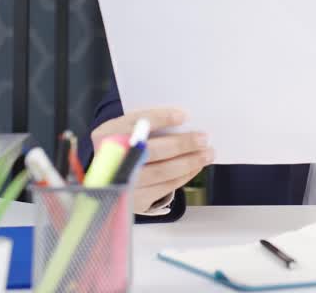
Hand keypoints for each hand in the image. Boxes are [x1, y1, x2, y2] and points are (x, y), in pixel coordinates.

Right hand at [90, 107, 212, 213]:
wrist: (109, 175)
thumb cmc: (127, 144)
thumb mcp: (127, 129)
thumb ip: (146, 124)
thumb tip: (185, 121)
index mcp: (107, 134)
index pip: (135, 123)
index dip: (161, 119)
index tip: (184, 116)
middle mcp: (111, 160)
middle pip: (151, 150)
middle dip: (182, 144)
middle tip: (204, 138)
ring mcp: (122, 183)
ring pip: (161, 172)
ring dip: (189, 162)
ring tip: (208, 153)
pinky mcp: (134, 200)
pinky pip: (165, 187)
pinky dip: (184, 175)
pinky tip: (196, 166)